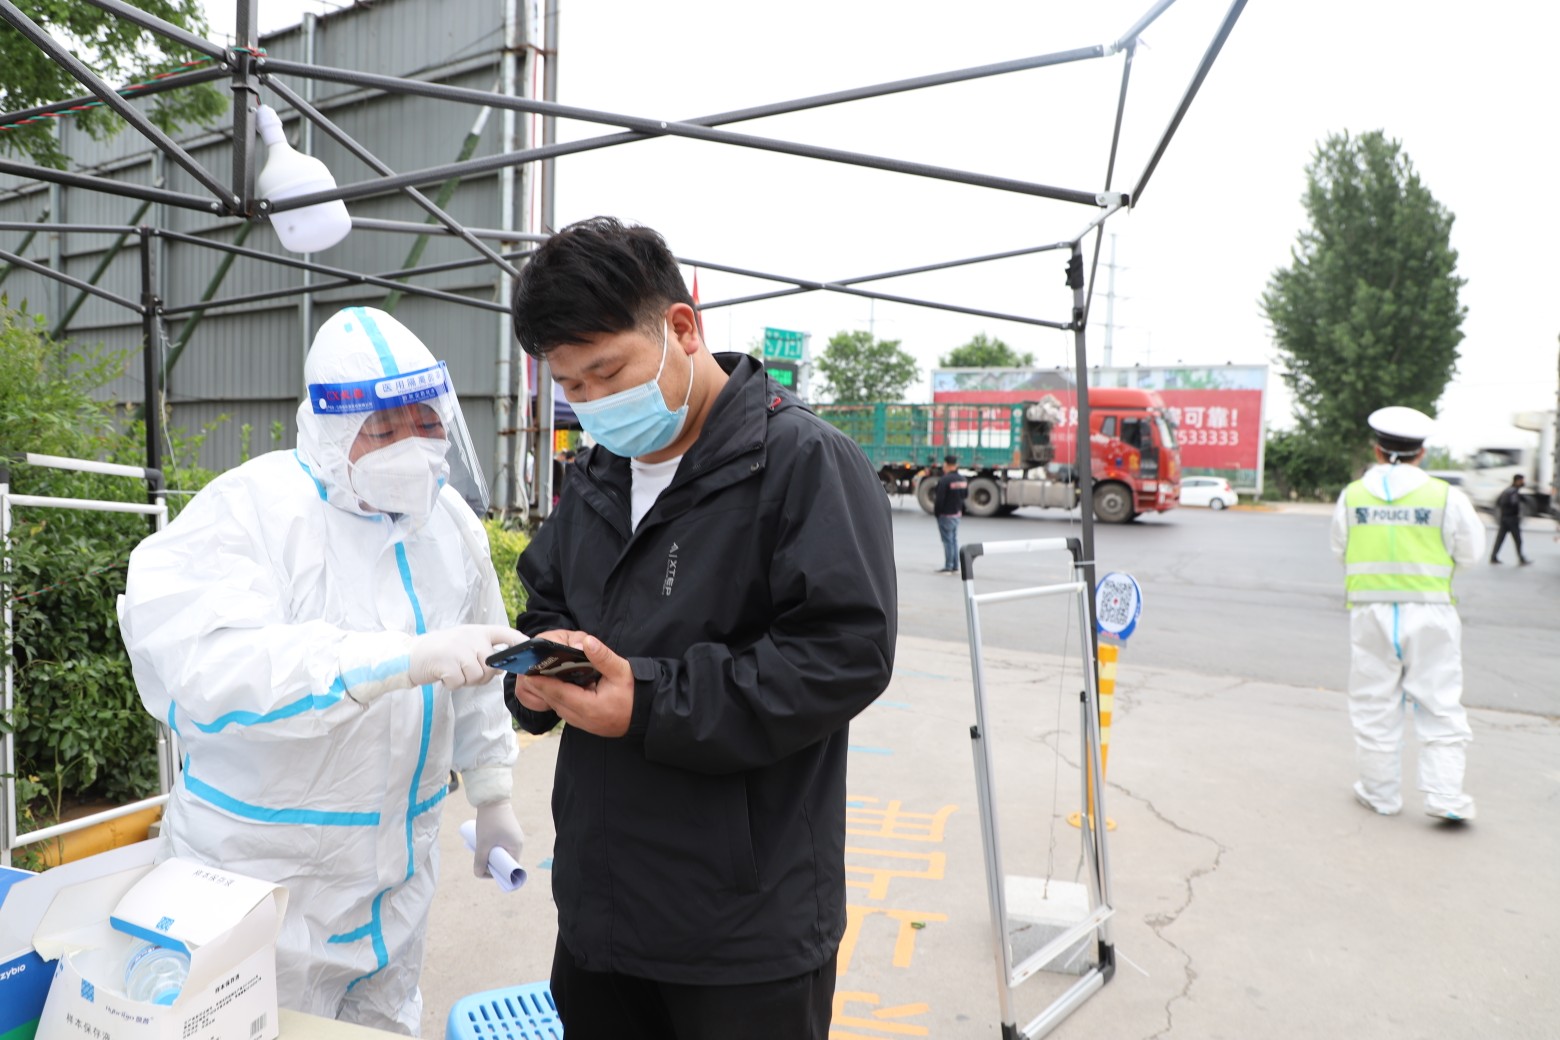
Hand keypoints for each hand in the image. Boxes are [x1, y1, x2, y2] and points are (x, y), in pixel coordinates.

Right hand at [409, 625, 526, 689]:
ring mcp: (459, 648)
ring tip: (453, 672)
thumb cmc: (440, 651)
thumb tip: (500, 668)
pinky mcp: (447, 662)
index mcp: (477, 631)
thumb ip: (482, 652)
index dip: (520, 641)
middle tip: (464, 673)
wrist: (409, 655)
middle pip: (491, 666)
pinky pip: (461, 682)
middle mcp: (471, 637)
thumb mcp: (464, 645)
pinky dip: (452, 685)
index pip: (505, 633)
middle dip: (481, 676)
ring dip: (466, 681)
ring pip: (477, 676)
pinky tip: (444, 676)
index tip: (530, 648)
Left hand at [473, 801, 524, 877]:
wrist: (491, 799)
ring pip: (502, 852)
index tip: (486, 871)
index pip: (510, 867)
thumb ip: (480, 860)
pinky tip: (483, 843)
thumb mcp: (483, 844)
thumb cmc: (489, 822)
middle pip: (505, 860)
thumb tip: (478, 874)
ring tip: (480, 849)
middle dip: (492, 862)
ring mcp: (514, 836)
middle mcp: (518, 842)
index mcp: (517, 847)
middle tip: (480, 859)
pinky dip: (493, 847)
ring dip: (491, 854)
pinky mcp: (508, 830)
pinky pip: (501, 844)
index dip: (498, 872)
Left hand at [513, 633, 634, 737]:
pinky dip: (557, 697)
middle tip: (527, 669)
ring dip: (547, 692)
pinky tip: (555, 685)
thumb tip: (587, 641)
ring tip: (538, 674)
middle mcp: (583, 719)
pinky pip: (565, 710)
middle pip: (554, 701)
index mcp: (590, 707)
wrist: (648, 713)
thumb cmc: (636, 693)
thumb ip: (603, 656)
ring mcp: (583, 723)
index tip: (528, 671)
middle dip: (540, 685)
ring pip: (558, 706)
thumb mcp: (622, 670)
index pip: (559, 693)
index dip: (542, 682)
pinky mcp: (585, 723)